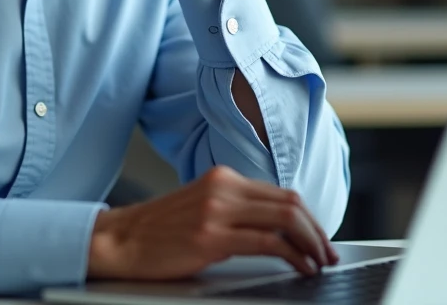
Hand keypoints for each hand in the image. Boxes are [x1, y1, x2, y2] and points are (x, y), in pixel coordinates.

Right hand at [87, 166, 338, 280]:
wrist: (118, 240)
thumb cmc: (157, 232)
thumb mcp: (200, 208)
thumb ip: (233, 210)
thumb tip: (274, 231)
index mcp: (223, 178)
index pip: (282, 193)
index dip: (309, 217)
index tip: (320, 238)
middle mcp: (223, 187)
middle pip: (290, 203)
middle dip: (317, 231)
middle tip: (328, 253)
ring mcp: (217, 210)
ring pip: (285, 219)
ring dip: (311, 244)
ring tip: (320, 263)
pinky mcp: (211, 236)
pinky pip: (267, 243)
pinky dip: (293, 256)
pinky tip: (300, 268)